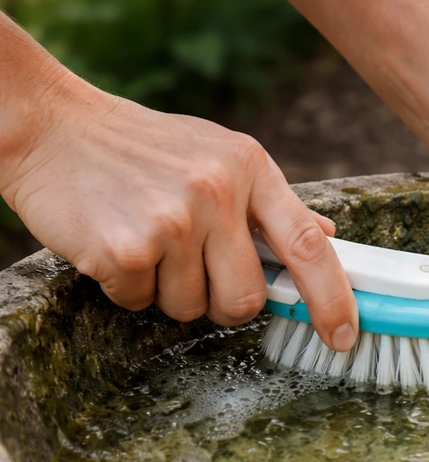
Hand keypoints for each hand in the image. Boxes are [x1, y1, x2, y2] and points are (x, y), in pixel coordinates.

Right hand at [0, 74, 358, 350]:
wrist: (51, 125)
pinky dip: (128, 287)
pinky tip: (115, 243)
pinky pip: (141, 303)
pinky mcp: (126, 247)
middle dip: (223, 302)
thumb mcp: (219, 154)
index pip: (309, 245)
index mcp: (249, 167)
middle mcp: (217, 192)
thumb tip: (325, 236)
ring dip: (169, 291)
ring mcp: (172, 221)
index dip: (333, 298)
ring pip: (192, 307)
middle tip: (194, 269)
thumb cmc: (142, 148)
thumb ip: (270, 202)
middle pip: (247, 299)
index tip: (345, 335)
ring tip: (147, 241)